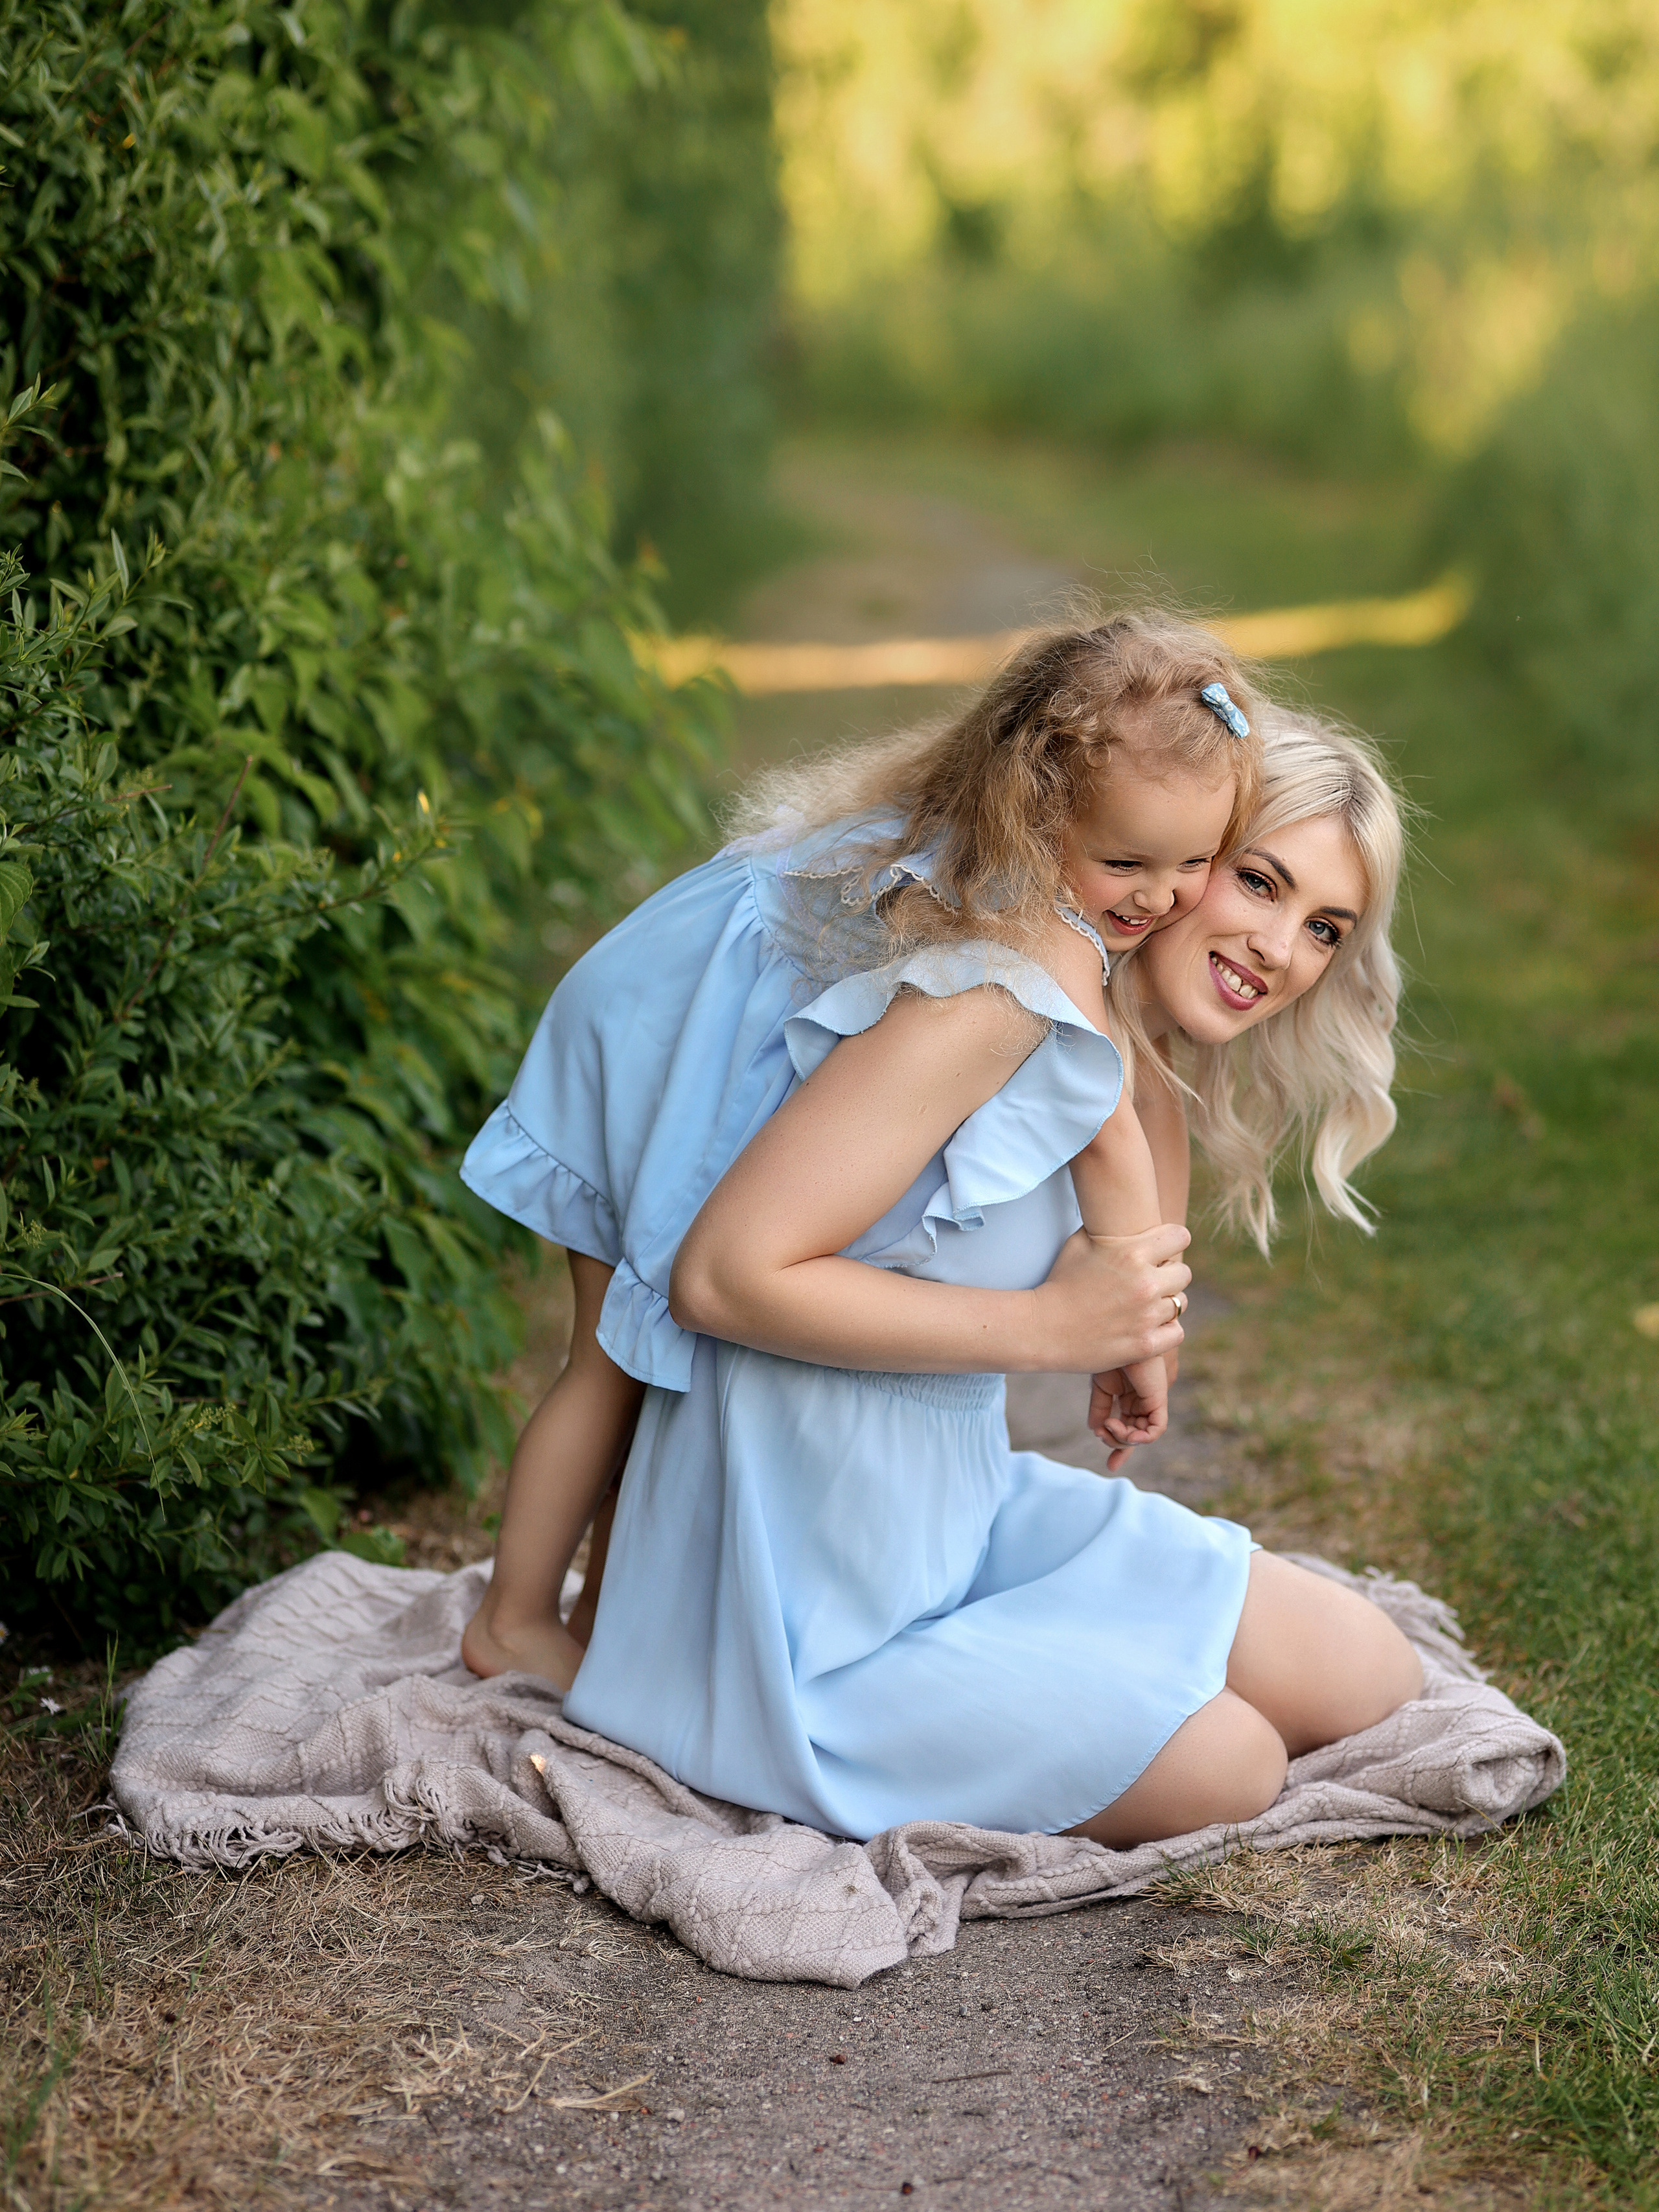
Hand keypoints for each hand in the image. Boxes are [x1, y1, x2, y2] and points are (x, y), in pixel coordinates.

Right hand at [1032, 1223, 1190, 1376]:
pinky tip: (1146, 1327)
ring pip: (1181, 1304)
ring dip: (1166, 1304)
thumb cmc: (1059, 1282)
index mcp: (1132, 1253)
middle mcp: (1145, 1283)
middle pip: (1184, 1273)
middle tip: (1150, 1282)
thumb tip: (1124, 1215)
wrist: (1042, 1327)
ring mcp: (1147, 1316)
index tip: (1161, 1252)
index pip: (1180, 1237)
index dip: (1171, 1243)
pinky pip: (1176, 1333)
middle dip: (1168, 1276)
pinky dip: (1164, 1331)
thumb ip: (1109, 1229)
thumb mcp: (1079, 1243)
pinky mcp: (1145, 1344)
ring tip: (1144, 1306)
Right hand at [1088, 1357, 1167, 1470]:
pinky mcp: (1158, 1399)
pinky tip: (1125, 1431)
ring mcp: (1150, 1402)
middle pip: (1135, 1436)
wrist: (1119, 1337)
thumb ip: (1099, 1409)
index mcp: (1128, 1399)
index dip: (1119, 1448)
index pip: (1127, 1429)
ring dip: (1124, 1439)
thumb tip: (1096, 1431)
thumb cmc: (1109, 1355)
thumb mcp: (1100, 1386)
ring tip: (1110, 1426)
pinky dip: (1141, 1437)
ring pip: (1143, 1435)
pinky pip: (1156, 1429)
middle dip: (1120, 1447)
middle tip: (1103, 1437)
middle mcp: (1141, 1403)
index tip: (1111, 1466)